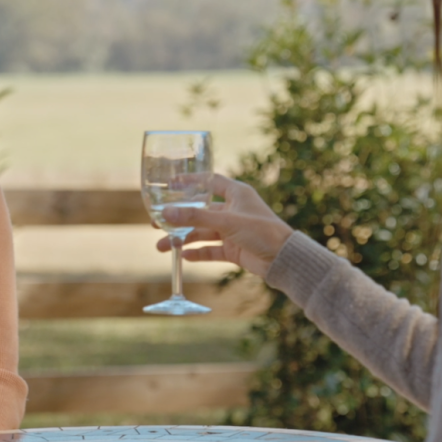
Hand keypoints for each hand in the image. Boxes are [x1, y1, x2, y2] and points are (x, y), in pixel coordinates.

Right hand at [157, 174, 293, 278]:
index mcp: (236, 194)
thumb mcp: (226, 221)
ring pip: (202, 233)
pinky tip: (183, 256)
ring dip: (183, 239)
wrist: (283, 259)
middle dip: (179, 218)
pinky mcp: (234, 249)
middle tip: (157, 222)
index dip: (190, 182)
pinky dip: (198, 253)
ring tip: (163, 247)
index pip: (209, 181)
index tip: (170, 184)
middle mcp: (233, 210)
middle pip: (200, 211)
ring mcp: (233, 231)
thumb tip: (166, 212)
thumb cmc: (261, 231)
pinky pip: (211, 250)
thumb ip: (195, 217)